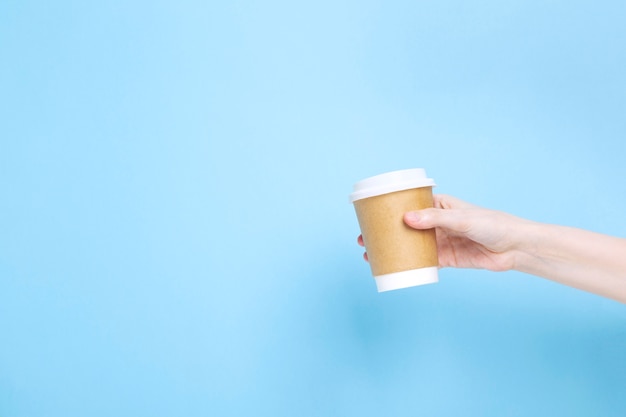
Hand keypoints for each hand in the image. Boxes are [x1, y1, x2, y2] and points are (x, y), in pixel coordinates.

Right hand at [358, 194, 529, 271]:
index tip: (371, 215)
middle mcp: (436, 222)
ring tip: (372, 254)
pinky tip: (393, 267)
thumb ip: (434, 218)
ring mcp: (440, 240)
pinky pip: (422, 261)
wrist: (514, 247)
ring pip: (410, 244)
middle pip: (404, 226)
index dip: (389, 210)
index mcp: (439, 205)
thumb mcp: (461, 218)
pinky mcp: (446, 258)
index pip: (408, 205)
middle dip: (384, 232)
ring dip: (392, 248)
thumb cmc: (492, 224)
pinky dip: (407, 264)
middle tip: (364, 238)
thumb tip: (406, 218)